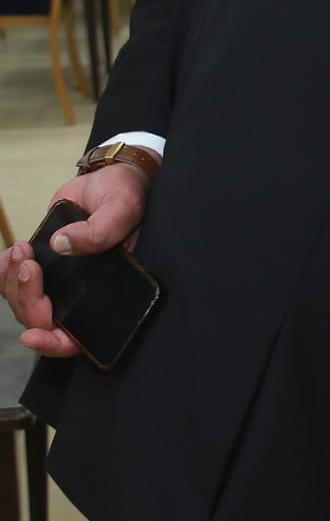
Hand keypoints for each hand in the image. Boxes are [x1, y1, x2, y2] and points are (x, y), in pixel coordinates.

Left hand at [3, 163, 150, 357]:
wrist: (108, 177)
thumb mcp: (122, 208)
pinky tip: (10, 255)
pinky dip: (3, 274)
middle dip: (28, 297)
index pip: (80, 335)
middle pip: (42, 319)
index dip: (54, 343)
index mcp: (108, 290)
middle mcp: (82, 292)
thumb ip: (99, 230)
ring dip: (13, 281)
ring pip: (24, 303)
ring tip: (20, 249)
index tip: (33, 335)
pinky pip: (13, 283)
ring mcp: (59, 280)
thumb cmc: (126, 195)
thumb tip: (61, 245)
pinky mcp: (43, 264)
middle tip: (29, 263)